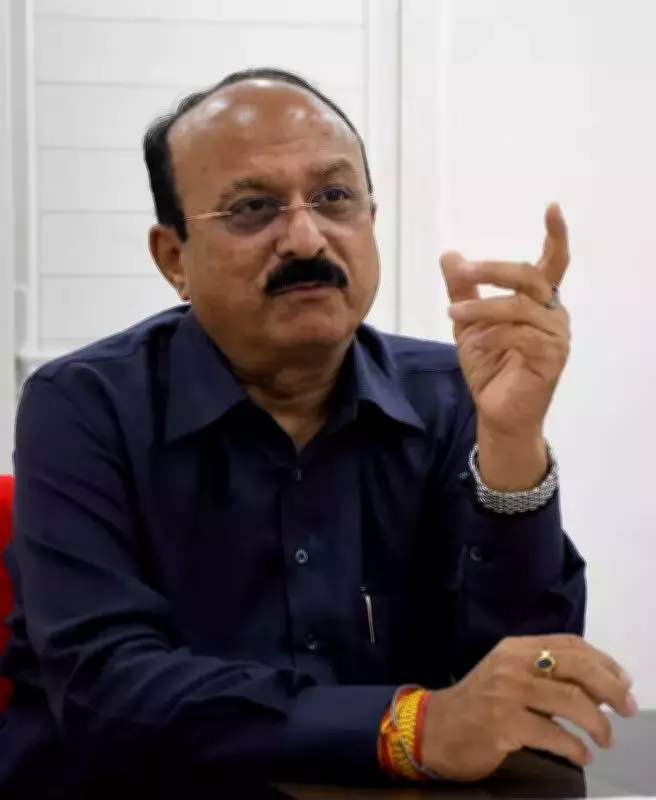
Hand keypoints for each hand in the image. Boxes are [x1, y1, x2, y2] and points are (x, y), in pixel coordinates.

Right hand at [420, 634, 636, 781]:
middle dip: (610, 688)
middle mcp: (513, 664)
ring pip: (570, 700)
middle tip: (627, 709)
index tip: (623, 681)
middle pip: (575, 666)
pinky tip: (581, 755)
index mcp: (515, 648)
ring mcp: (507, 693)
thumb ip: (543, 674)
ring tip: (605, 738)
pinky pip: (553, 734)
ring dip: (598, 723)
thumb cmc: (477, 703)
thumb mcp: (508, 676)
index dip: (603, 661)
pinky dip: (575, 748)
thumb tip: (597, 688)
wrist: (435, 727)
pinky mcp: (503, 724)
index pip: (569, 644)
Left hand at [440, 204, 569, 438]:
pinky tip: (476, 339)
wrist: (496, 411)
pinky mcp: (552, 359)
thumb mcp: (470, 323)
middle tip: (463, 271)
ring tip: (453, 312)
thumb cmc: (490, 366)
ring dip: (483, 306)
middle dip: (494, 270)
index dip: (556, 235)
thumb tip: (450, 254)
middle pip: (530, 276)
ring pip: (520, 307)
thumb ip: (464, 289)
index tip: (552, 207)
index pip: (553, 262)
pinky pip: (522, 335)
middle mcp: (554, 313)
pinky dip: (495, 333)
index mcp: (539, 301)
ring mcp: (557, 336)